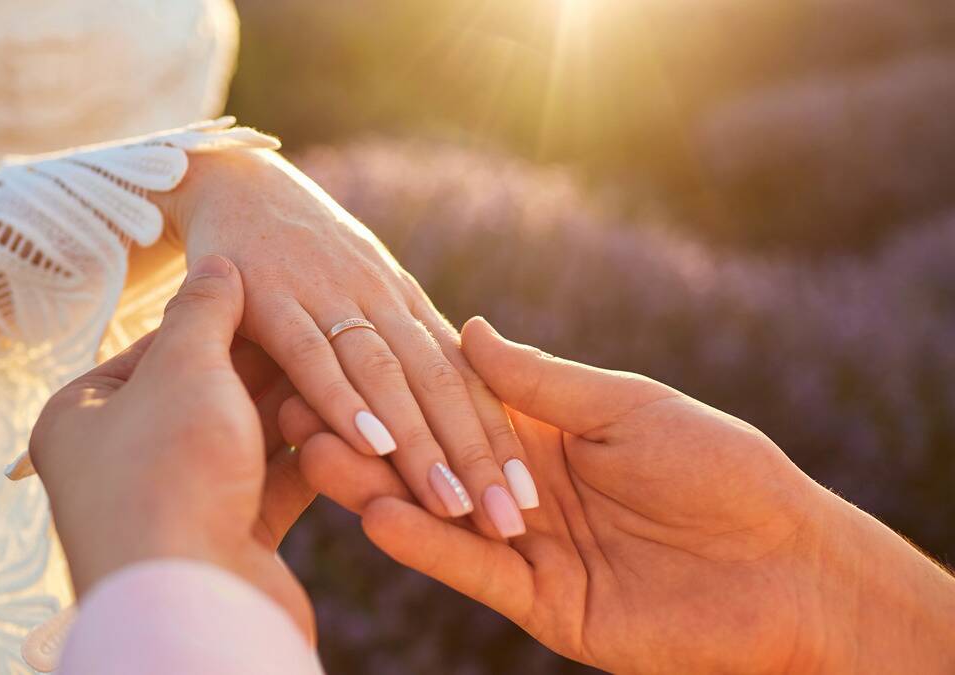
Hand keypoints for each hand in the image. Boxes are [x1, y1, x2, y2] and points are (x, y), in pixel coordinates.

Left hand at [29, 255, 315, 638]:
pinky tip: (352, 428)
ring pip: (247, 438)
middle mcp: (123, 459)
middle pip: (209, 393)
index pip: (159, 347)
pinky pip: (272, 482)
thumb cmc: (169, 472)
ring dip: (297, 410)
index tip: (274, 296)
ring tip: (345, 375)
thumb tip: (220, 266)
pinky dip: (311, 456)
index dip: (223, 320)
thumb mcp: (184, 370)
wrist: (191, 603)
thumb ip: (205, 312)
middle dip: (269, 369)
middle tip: (324, 331)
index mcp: (84, 415)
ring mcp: (176, 504)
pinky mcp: (228, 539)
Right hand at [153, 149, 531, 539]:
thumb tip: (441, 414)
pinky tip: (371, 445)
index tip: (526, 499)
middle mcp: (378, 299)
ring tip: (452, 505)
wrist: (233, 182)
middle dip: (476, 455)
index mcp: (404, 304)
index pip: (463, 379)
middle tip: (509, 519)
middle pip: (438, 384)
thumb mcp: (362, 292)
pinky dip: (342, 398)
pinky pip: (310, 353)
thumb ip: (398, 346)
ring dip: (421, 442)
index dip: (498, 439)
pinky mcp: (267, 294)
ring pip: (386, 375)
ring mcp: (325, 294)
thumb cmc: (299, 252)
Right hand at [285, 317, 954, 672]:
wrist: (787, 565)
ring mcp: (529, 546)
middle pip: (431, 459)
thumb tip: (463, 328)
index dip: (398, 386)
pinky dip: (427, 544)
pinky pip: (474, 571)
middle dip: (366, 436)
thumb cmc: (722, 470)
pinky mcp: (541, 601)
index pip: (456, 405)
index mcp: (548, 434)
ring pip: (438, 515)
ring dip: (375, 487)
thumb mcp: (628, 408)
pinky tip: (378, 514)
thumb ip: (542, 382)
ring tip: (316, 455)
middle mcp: (525, 488)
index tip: (333, 358)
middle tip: (292, 408)